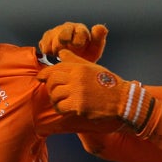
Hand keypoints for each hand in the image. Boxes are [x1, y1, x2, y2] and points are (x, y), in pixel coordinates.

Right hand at [38, 22, 107, 63]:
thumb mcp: (94, 49)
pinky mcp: (46, 38)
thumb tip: (101, 27)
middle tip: (65, 52)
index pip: (79, 31)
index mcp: (80, 29)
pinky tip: (53, 54)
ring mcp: (56, 32)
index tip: (78, 47)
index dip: (78, 39)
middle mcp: (67, 28)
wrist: (73, 60)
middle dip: (63, 44)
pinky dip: (47, 50)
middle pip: (62, 34)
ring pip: (52, 39)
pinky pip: (44, 44)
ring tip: (61, 55)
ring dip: (56, 49)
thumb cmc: (85, 54)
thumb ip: (98, 39)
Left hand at [38, 50, 153, 130]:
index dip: (45, 74)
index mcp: (79, 67)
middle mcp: (77, 78)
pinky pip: (61, 107)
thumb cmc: (107, 83)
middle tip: (52, 91)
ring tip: (59, 101)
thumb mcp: (92, 67)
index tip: (40, 78)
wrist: (121, 99)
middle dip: (49, 86)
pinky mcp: (79, 105)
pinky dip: (60, 108)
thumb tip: (61, 52)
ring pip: (55, 94)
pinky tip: (64, 108)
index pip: (55, 68)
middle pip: (52, 80)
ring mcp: (78, 92)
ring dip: (54, 99)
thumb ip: (75, 60)